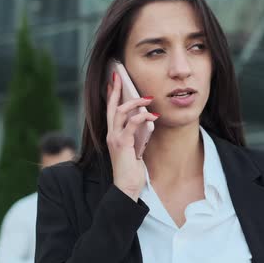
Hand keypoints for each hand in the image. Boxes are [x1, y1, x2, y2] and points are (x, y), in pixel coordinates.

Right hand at [106, 72, 159, 200]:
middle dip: (116, 90)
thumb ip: (136, 134)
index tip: (113, 81)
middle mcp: (110, 134)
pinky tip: (153, 115)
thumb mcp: (134, 147)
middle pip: (112, 106)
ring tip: (148, 98)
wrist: (126, 186)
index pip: (110, 110)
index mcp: (112, 134)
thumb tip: (145, 120)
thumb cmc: (131, 169)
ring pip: (121, 112)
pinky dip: (143, 116)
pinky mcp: (122, 143)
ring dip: (135, 102)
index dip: (111, 94)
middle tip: (119, 75)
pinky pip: (132, 123)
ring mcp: (115, 138)